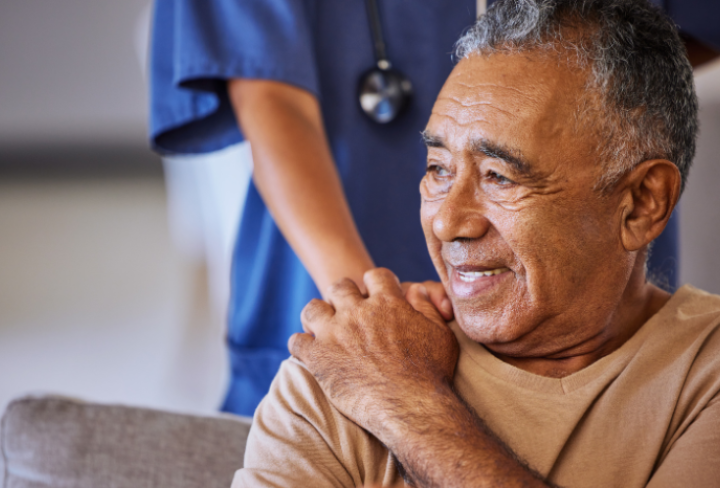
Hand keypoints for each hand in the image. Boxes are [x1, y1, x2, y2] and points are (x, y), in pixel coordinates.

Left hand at [288, 268, 458, 434]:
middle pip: (340, 287)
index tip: (375, 296)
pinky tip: (310, 353)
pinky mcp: (318, 357)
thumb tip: (415, 291)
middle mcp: (358, 312)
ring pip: (313, 308)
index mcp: (388, 302)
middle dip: (343, 296)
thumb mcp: (440, 334)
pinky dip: (301, 345)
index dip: (376, 284)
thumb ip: (427, 308)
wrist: (411, 408)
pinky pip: (297, 341)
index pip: (375, 276)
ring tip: (323, 329)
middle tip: (347, 313)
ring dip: (317, 316)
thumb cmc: (431, 374)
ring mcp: (335, 333)